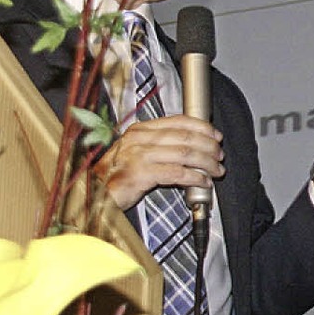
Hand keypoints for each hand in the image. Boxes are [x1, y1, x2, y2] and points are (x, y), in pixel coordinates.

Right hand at [94, 115, 223, 210]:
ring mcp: (138, 155)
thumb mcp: (136, 152)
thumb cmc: (117, 175)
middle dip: (209, 147)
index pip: (179, 121)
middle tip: (219, 157)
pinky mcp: (140, 174)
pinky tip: (203, 182)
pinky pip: (177, 173)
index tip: (216, 136)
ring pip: (185, 154)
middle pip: (186, 137)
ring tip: (216, 171)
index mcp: (141, 129)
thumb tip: (192, 145)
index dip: (202, 127)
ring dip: (206, 163)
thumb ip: (160, 145)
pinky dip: (195, 177)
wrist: (93, 193)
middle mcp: (139, 138)